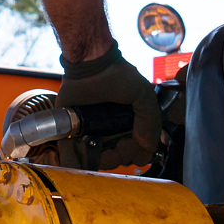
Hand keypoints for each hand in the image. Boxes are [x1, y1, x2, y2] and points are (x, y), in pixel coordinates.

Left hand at [55, 48, 160, 168]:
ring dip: (101, 161)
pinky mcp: (72, 127)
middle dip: (119, 158)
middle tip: (118, 150)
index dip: (137, 155)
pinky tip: (82, 161)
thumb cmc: (117, 75)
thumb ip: (151, 122)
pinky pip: (72, 149)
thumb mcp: (143, 96)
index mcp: (129, 123)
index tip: (135, 151)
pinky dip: (75, 160)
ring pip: (97, 157)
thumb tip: (148, 146)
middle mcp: (111, 128)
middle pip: (117, 157)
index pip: (136, 150)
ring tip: (101, 154)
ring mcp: (92, 129)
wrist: (89, 63)